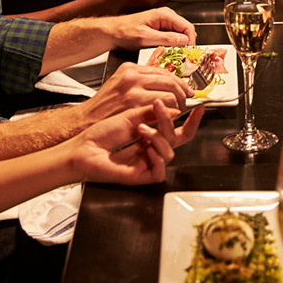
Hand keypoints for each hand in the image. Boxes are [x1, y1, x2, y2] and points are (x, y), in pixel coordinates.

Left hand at [70, 99, 203, 184]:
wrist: (83, 149)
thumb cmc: (101, 134)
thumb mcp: (130, 116)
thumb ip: (153, 113)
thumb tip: (175, 109)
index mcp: (152, 135)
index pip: (178, 129)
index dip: (192, 120)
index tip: (199, 108)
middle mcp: (152, 148)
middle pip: (177, 138)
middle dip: (171, 122)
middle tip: (160, 108)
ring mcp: (148, 162)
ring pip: (170, 152)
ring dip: (158, 137)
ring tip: (141, 128)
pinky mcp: (142, 175)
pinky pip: (160, 170)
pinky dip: (157, 158)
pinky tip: (147, 150)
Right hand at [86, 60, 191, 118]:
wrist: (87, 119)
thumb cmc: (105, 104)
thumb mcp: (122, 82)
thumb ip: (142, 75)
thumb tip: (162, 66)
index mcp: (130, 69)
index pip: (164, 71)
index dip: (179, 81)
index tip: (185, 89)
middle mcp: (132, 77)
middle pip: (170, 81)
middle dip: (182, 93)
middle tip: (185, 100)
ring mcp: (133, 91)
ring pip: (169, 94)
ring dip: (178, 105)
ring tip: (177, 111)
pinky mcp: (134, 106)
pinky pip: (162, 107)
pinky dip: (169, 113)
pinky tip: (167, 117)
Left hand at [100, 6, 196, 49]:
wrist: (112, 33)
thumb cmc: (124, 32)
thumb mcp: (146, 37)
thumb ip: (166, 39)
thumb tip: (183, 41)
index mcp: (164, 15)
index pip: (187, 27)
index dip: (191, 40)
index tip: (189, 53)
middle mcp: (166, 16)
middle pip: (185, 30)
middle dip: (186, 44)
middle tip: (184, 57)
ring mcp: (163, 22)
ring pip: (180, 35)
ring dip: (180, 45)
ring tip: (176, 56)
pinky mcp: (160, 29)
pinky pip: (172, 37)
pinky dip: (173, 45)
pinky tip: (169, 53)